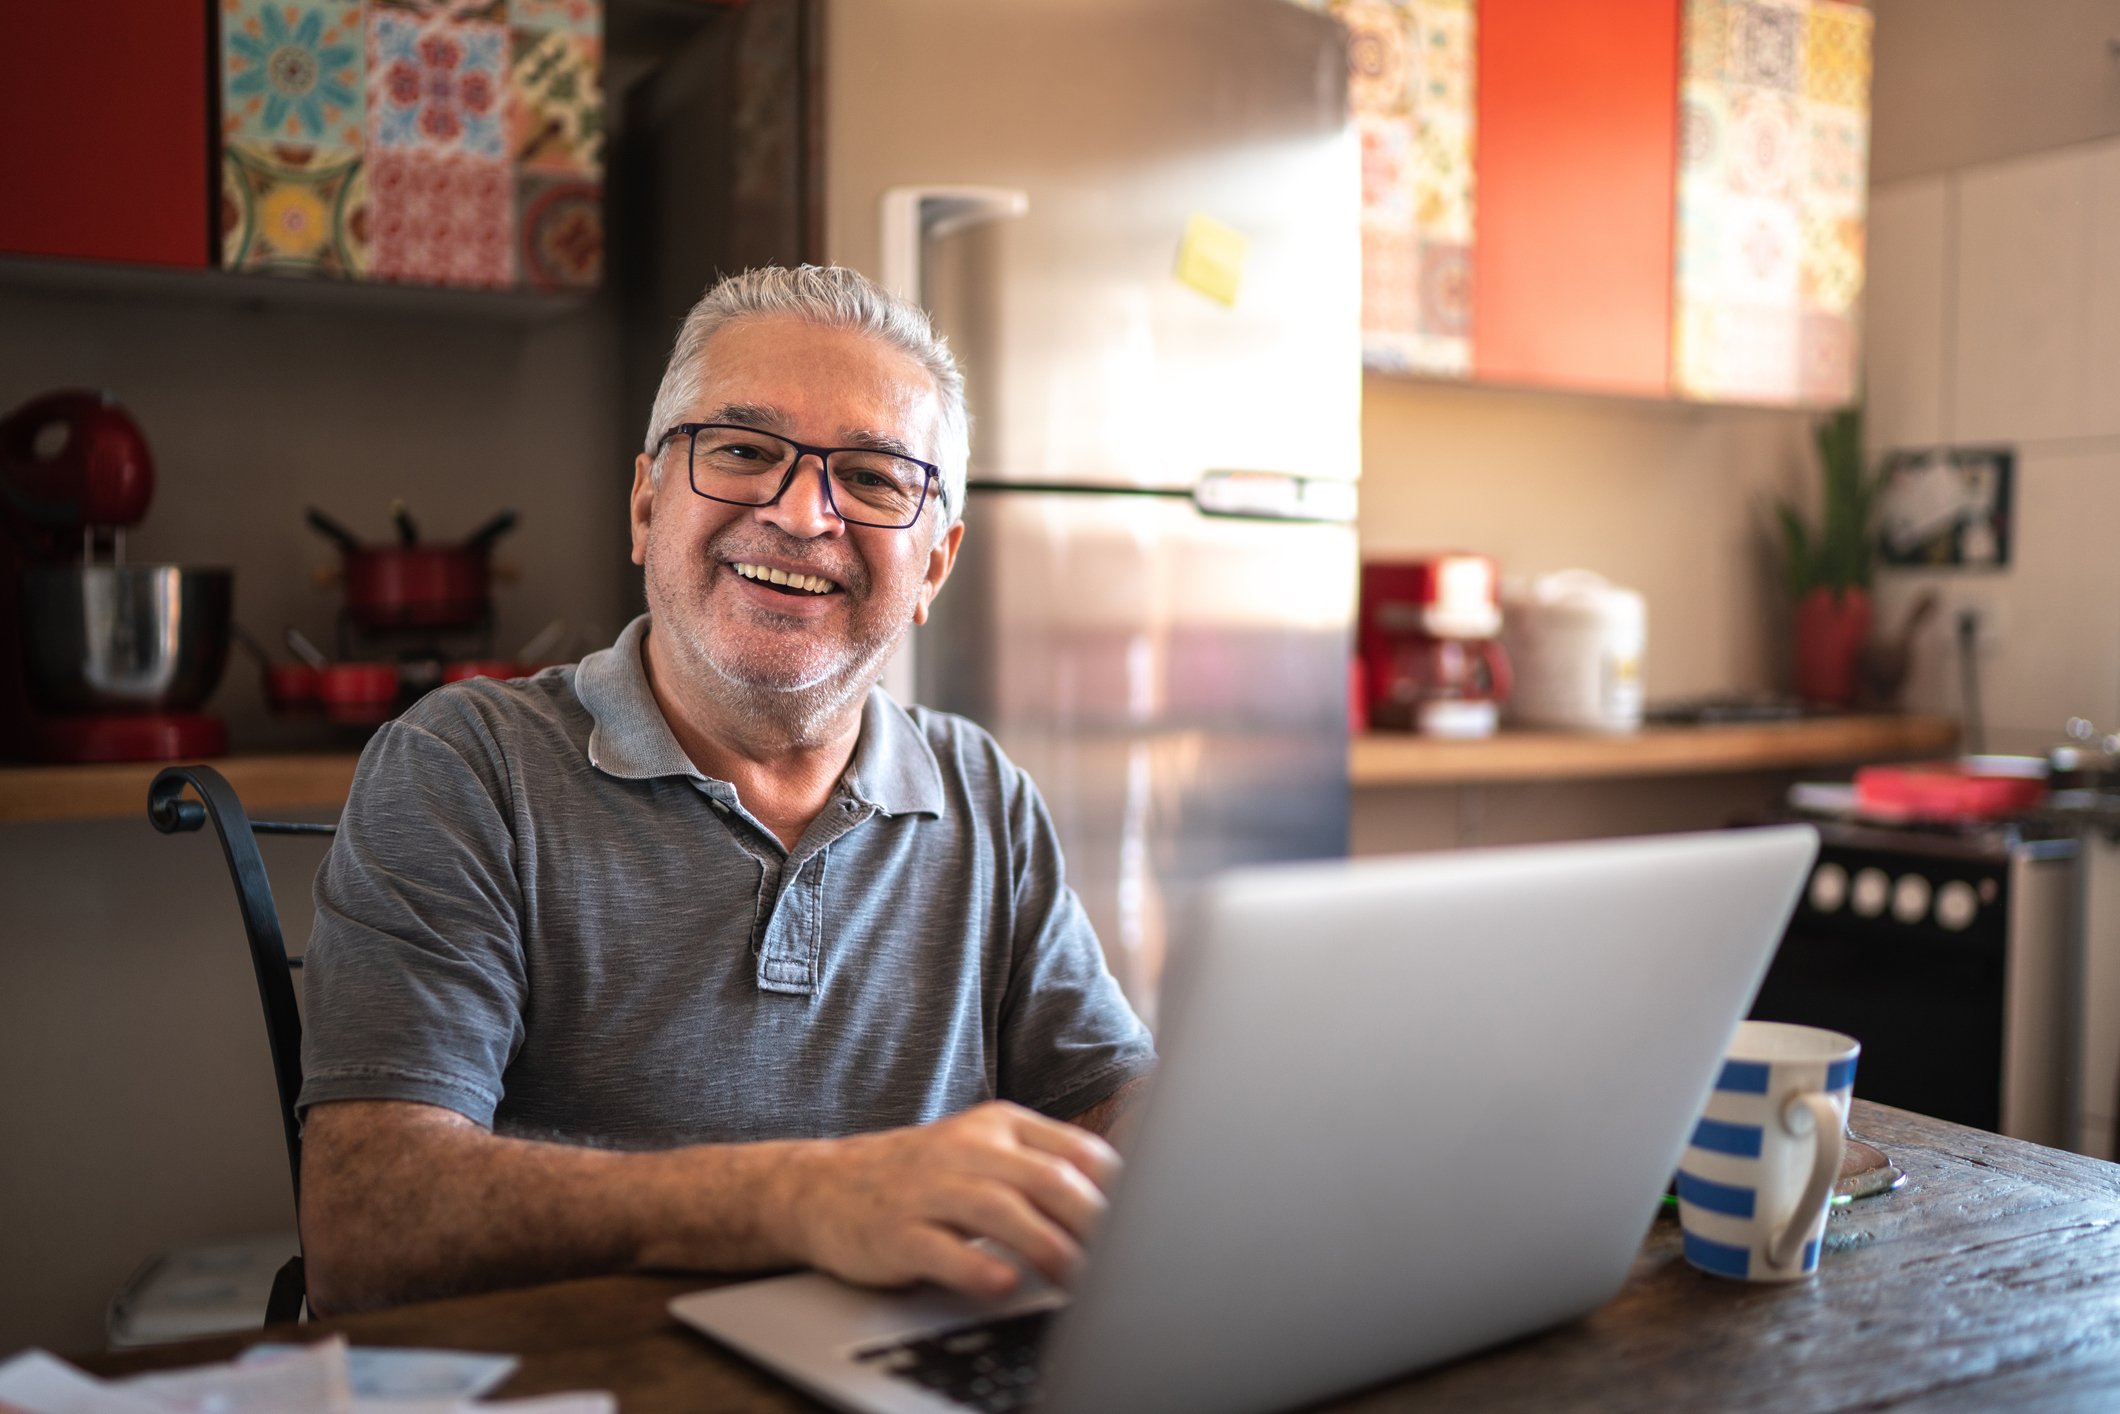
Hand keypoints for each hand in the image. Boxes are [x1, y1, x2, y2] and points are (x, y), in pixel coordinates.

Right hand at [777, 1102, 1120, 1297]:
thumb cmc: (920, 1177)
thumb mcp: (982, 1153)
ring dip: (1047, 1245)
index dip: (1116, 1190)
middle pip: (1046, 1179)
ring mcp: (929, 1189)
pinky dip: (977, 1267)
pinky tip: (1005, 1283)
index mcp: (998, 1126)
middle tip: (1123, 1261)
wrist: (821, 1186)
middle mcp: (966, 1149)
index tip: (1145, 1224)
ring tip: (1078, 1278)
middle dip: (1092, 1221)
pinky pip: (942, 1249)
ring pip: (1000, 1211)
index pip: (1075, 1150)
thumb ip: (1041, 1168)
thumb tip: (1122, 1202)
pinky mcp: (896, 1231)